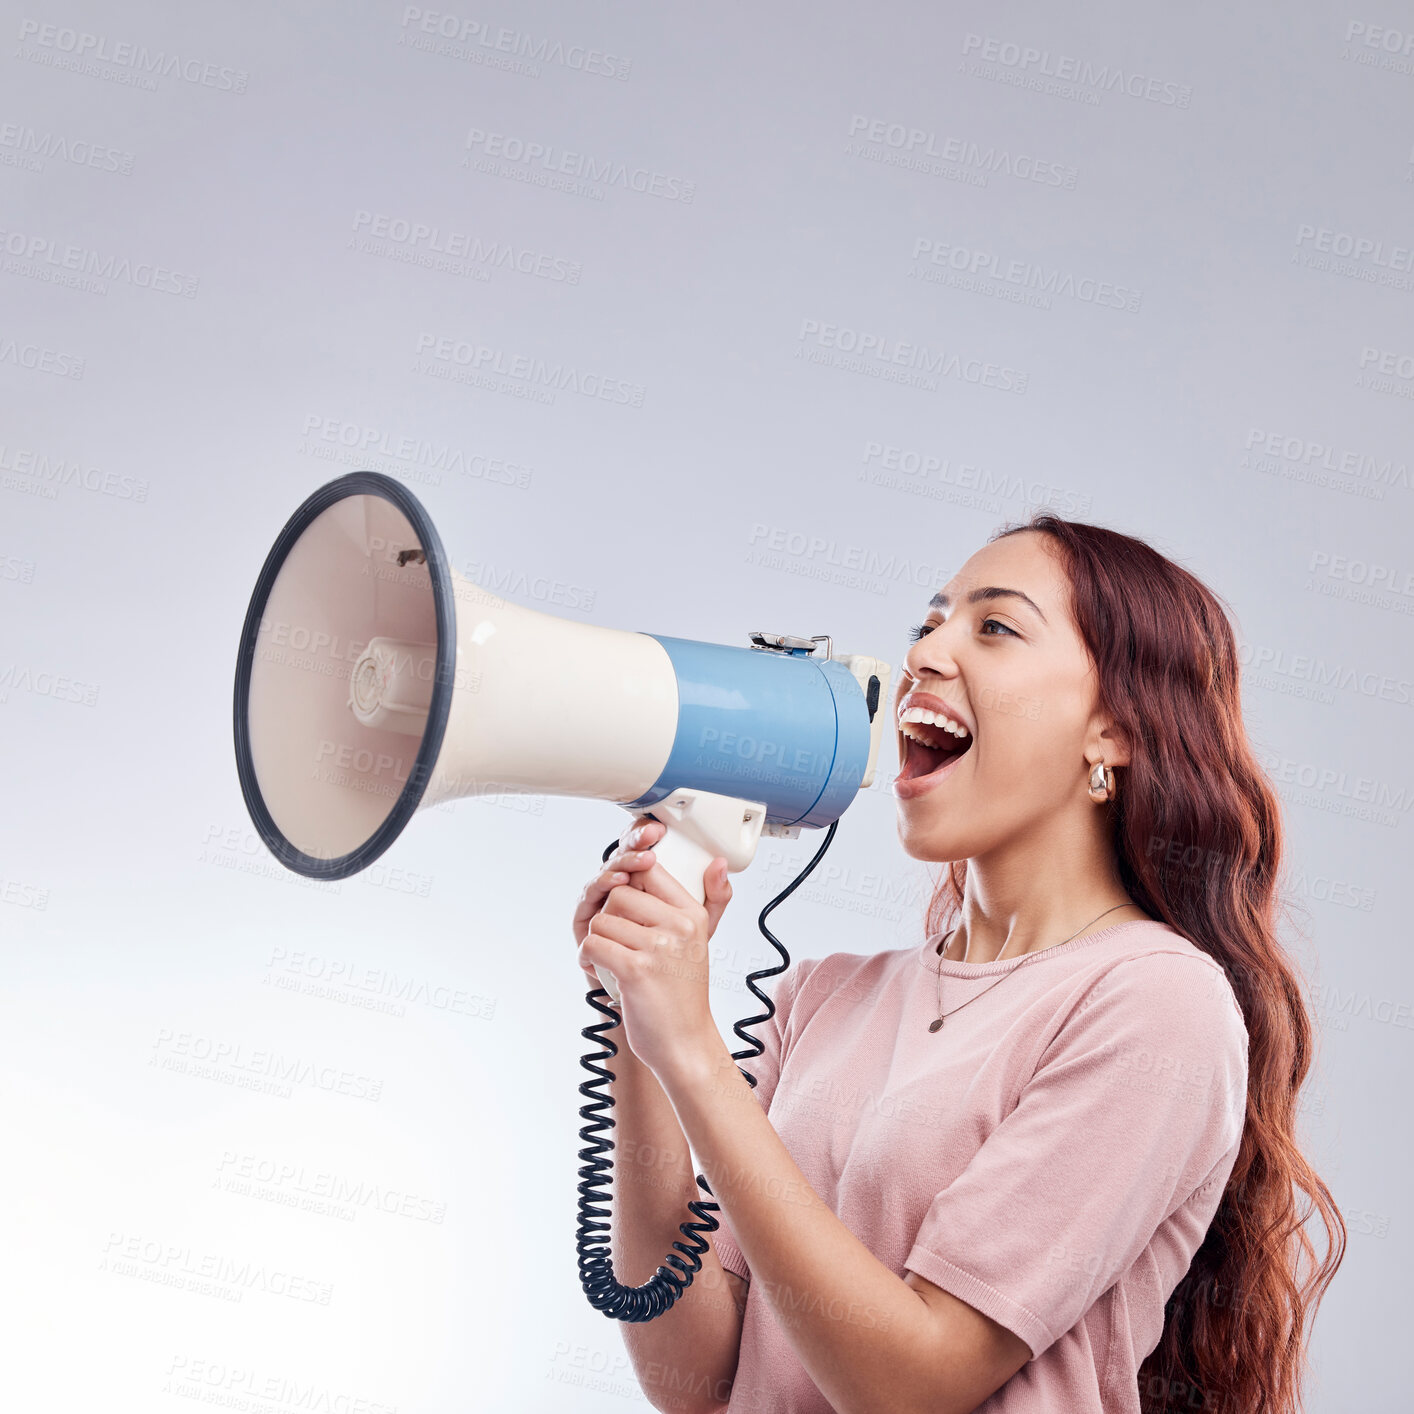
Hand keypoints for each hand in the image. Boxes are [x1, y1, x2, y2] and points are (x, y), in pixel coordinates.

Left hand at [572, 815, 733, 1076]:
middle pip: (620, 893)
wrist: (685, 1044)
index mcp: (693, 915)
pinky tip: (598, 968)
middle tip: (615, 939)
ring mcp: (658, 948)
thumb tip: (716, 861)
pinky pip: (593, 944)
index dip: (629, 884)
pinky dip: (587, 957)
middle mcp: (679, 927)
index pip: (649, 872)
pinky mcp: (635, 970)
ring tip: (607, 956)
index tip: (626, 909)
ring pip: (601, 920)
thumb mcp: (701, 942)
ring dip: (595, 939)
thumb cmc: (685, 993)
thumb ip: (713, 899)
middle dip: (608, 916)